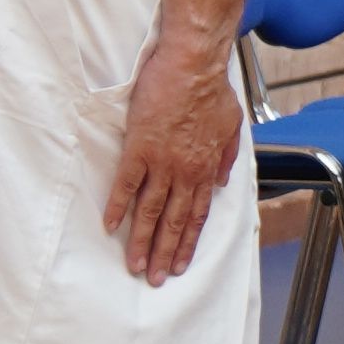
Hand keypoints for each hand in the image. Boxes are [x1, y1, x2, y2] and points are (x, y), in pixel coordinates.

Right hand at [106, 20, 247, 281]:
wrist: (194, 64)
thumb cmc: (212, 89)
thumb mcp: (233, 125)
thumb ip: (227, 157)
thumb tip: (222, 182)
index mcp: (206, 167)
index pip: (197, 215)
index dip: (187, 243)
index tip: (179, 264)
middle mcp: (185, 171)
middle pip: (174, 222)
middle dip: (163, 253)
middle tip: (154, 279)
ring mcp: (162, 162)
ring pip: (150, 210)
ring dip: (141, 241)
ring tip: (134, 265)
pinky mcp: (139, 147)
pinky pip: (126, 184)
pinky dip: (118, 206)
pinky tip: (110, 226)